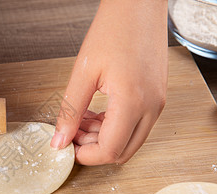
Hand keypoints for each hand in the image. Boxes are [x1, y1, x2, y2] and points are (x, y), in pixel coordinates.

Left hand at [50, 0, 167, 164]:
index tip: (67, 148)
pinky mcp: (157, 97)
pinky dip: (114, 127)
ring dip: (103, 138)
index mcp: (133, 102)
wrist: (139, 5)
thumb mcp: (83, 73)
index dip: (85, 156)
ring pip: (129, 141)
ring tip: (80, 119)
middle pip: (122, 152)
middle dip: (94, 149)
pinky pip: (136, 125)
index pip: (110, 151)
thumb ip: (70, 111)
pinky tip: (95, 112)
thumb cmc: (113, 29)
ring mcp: (157, 103)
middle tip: (72, 133)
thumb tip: (59, 141)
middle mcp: (151, 108)